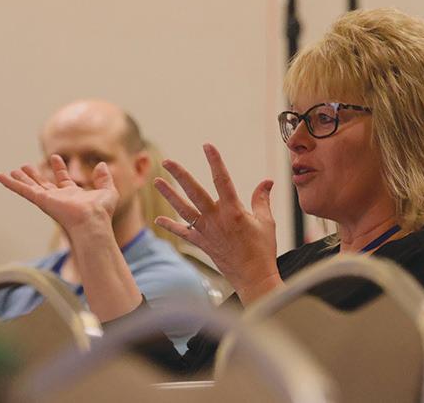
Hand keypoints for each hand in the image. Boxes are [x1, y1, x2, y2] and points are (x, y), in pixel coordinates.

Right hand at [0, 154, 118, 234]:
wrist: (92, 221)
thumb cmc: (101, 212)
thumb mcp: (108, 191)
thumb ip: (105, 178)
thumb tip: (101, 165)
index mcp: (74, 195)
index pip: (64, 180)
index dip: (59, 168)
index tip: (55, 157)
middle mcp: (59, 198)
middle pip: (43, 185)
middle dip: (35, 175)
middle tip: (26, 166)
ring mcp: (48, 200)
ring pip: (30, 187)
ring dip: (21, 179)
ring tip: (11, 171)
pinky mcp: (40, 200)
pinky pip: (22, 190)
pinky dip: (10, 183)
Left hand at [154, 143, 281, 303]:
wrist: (254, 277)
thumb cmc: (262, 249)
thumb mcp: (266, 221)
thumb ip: (262, 199)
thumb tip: (267, 181)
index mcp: (234, 211)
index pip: (222, 180)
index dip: (215, 161)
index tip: (207, 146)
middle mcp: (216, 219)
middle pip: (194, 192)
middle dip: (180, 175)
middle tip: (167, 162)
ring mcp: (206, 232)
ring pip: (183, 209)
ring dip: (169, 195)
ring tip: (157, 182)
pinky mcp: (202, 243)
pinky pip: (183, 232)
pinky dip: (171, 226)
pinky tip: (159, 219)